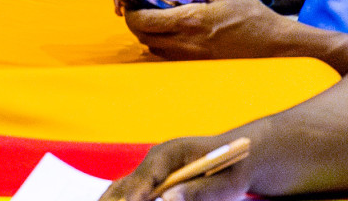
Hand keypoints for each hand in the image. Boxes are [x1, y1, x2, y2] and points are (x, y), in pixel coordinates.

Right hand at [102, 135, 250, 200]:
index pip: (149, 173)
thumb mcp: (226, 183)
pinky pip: (128, 192)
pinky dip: (119, 200)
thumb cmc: (232, 170)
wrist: (235, 157)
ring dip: (112, 200)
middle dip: (119, 199)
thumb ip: (199, 191)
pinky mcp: (151, 181)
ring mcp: (150, 169)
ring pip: (123, 187)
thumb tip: (169, 198)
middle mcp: (155, 158)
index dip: (138, 191)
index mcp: (173, 151)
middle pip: (130, 182)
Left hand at [122, 0, 286, 60]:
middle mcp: (186, 43)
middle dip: (136, 21)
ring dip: (149, 32)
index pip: (143, 20)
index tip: (131, 0)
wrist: (273, 43)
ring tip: (158, 16)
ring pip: (153, 47)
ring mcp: (190, 58)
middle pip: (143, 36)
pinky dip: (162, 43)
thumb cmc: (249, 13)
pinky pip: (167, 56)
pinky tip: (174, 30)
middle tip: (141, 7)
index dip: (130, 10)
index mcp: (189, 20)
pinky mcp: (196, 65)